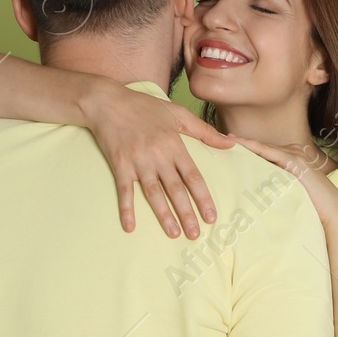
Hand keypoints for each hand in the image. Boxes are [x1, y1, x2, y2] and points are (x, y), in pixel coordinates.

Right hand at [80, 82, 234, 237]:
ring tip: (173, 234)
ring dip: (163, 215)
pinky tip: (130, 227)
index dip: (202, 197)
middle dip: (186, 213)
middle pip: (175, 189)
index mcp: (174, 144)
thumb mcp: (177, 113)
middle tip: (195, 234)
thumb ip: (204, 131)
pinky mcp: (119, 165)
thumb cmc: (144, 107)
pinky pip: (125, 190)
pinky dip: (127, 209)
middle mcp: (158, 155)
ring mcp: (138, 161)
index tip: (210, 216)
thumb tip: (229, 144)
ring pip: (153, 193)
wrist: (107, 102)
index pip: (193, 176)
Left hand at [227, 136, 337, 229]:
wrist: (333, 213)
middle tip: (213, 137)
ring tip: (218, 138)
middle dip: (238, 142)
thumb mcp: (288, 194)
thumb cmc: (312, 207)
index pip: (262, 151)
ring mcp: (294, 154)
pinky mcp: (295, 160)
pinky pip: (268, 152)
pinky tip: (236, 144)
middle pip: (259, 147)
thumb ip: (273, 188)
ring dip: (241, 142)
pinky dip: (252, 147)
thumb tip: (252, 193)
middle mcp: (292, 152)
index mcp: (290, 159)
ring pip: (261, 147)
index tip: (222, 145)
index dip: (242, 148)